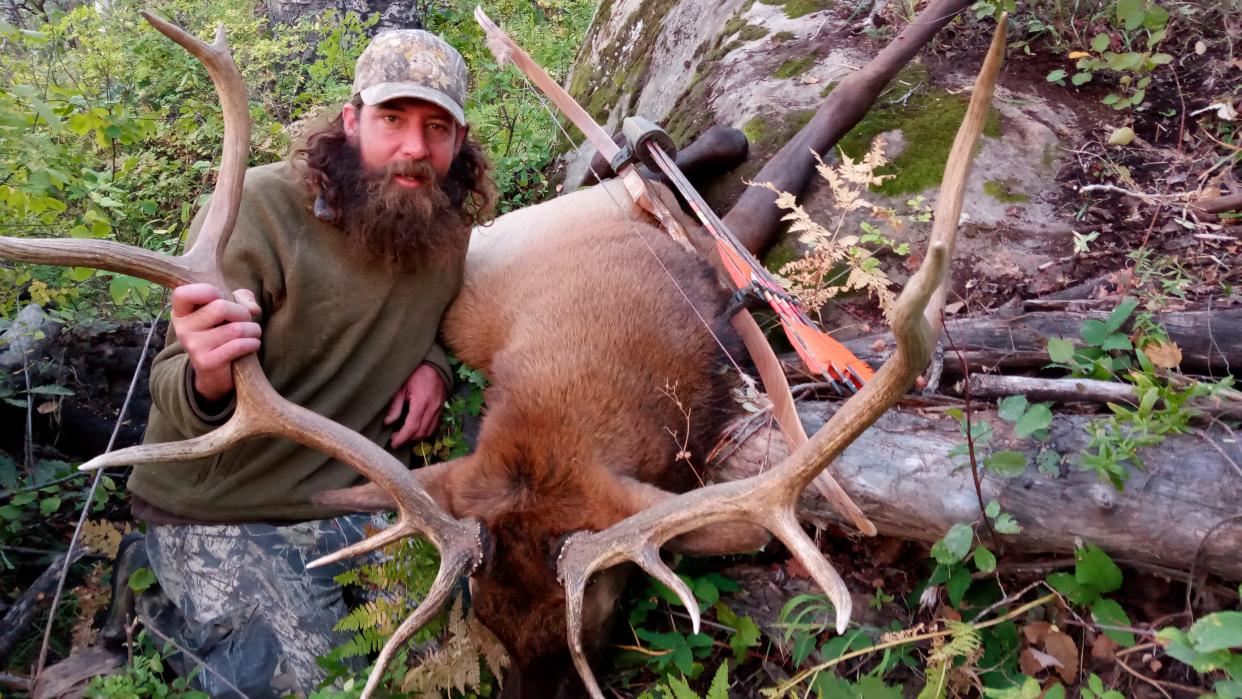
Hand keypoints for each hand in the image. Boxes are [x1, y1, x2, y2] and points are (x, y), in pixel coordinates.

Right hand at [171, 283, 261, 401]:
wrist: (213, 373)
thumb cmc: (222, 333)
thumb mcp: (227, 310)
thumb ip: (241, 299)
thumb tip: (253, 309)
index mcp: (181, 312)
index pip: (184, 293)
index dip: (208, 291)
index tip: (221, 298)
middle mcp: (183, 329)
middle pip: (220, 307)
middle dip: (243, 313)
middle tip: (247, 320)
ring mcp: (193, 346)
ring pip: (235, 328)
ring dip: (253, 330)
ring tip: (253, 333)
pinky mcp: (207, 362)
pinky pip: (238, 346)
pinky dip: (252, 343)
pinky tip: (253, 344)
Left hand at [385, 363, 447, 446]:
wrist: (434, 364)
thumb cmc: (415, 373)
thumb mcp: (401, 387)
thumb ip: (395, 406)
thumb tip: (388, 422)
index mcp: (421, 402)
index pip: (412, 426)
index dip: (402, 438)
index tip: (393, 443)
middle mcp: (432, 408)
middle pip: (421, 432)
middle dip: (408, 439)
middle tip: (395, 438)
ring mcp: (439, 409)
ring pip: (429, 431)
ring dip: (417, 437)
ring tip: (405, 435)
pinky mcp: (442, 409)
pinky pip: (434, 426)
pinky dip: (425, 431)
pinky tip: (416, 429)